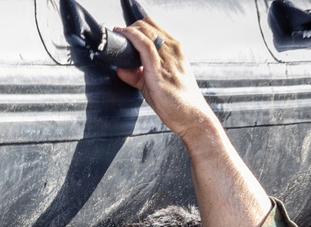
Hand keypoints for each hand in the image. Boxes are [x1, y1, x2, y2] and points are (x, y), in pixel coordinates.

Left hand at [112, 18, 216, 142]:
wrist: (192, 117)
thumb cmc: (178, 102)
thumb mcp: (154, 84)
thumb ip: (137, 76)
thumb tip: (121, 70)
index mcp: (175, 51)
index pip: (154, 28)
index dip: (137, 27)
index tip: (123, 33)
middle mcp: (173, 51)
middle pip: (148, 26)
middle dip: (129, 27)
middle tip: (117, 35)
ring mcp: (168, 58)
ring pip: (146, 32)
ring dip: (128, 31)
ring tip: (117, 35)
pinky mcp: (159, 70)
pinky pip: (144, 46)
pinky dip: (132, 38)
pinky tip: (124, 37)